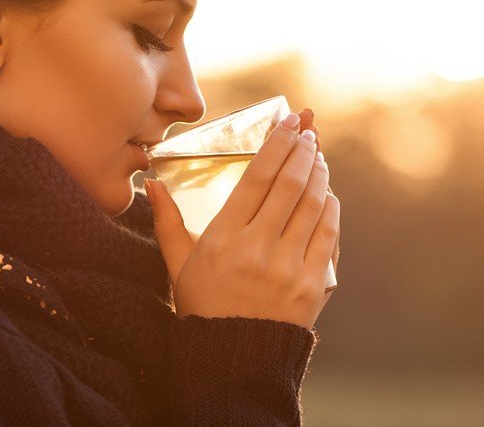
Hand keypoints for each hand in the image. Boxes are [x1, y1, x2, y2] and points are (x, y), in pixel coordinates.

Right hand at [146, 108, 339, 329]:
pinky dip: (331, 207)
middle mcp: (257, 249)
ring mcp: (288, 267)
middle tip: (308, 131)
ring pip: (312, 204)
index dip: (277, 143)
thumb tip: (152, 185)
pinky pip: (329, 234)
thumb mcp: (177, 266)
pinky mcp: (313, 284)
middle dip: (302, 149)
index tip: (289, 122)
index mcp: (223, 239)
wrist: (233, 361)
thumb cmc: (202, 307)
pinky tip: (327, 193)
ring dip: (319, 173)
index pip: (257, 177)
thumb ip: (166, 222)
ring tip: (318, 156)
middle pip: (289, 183)